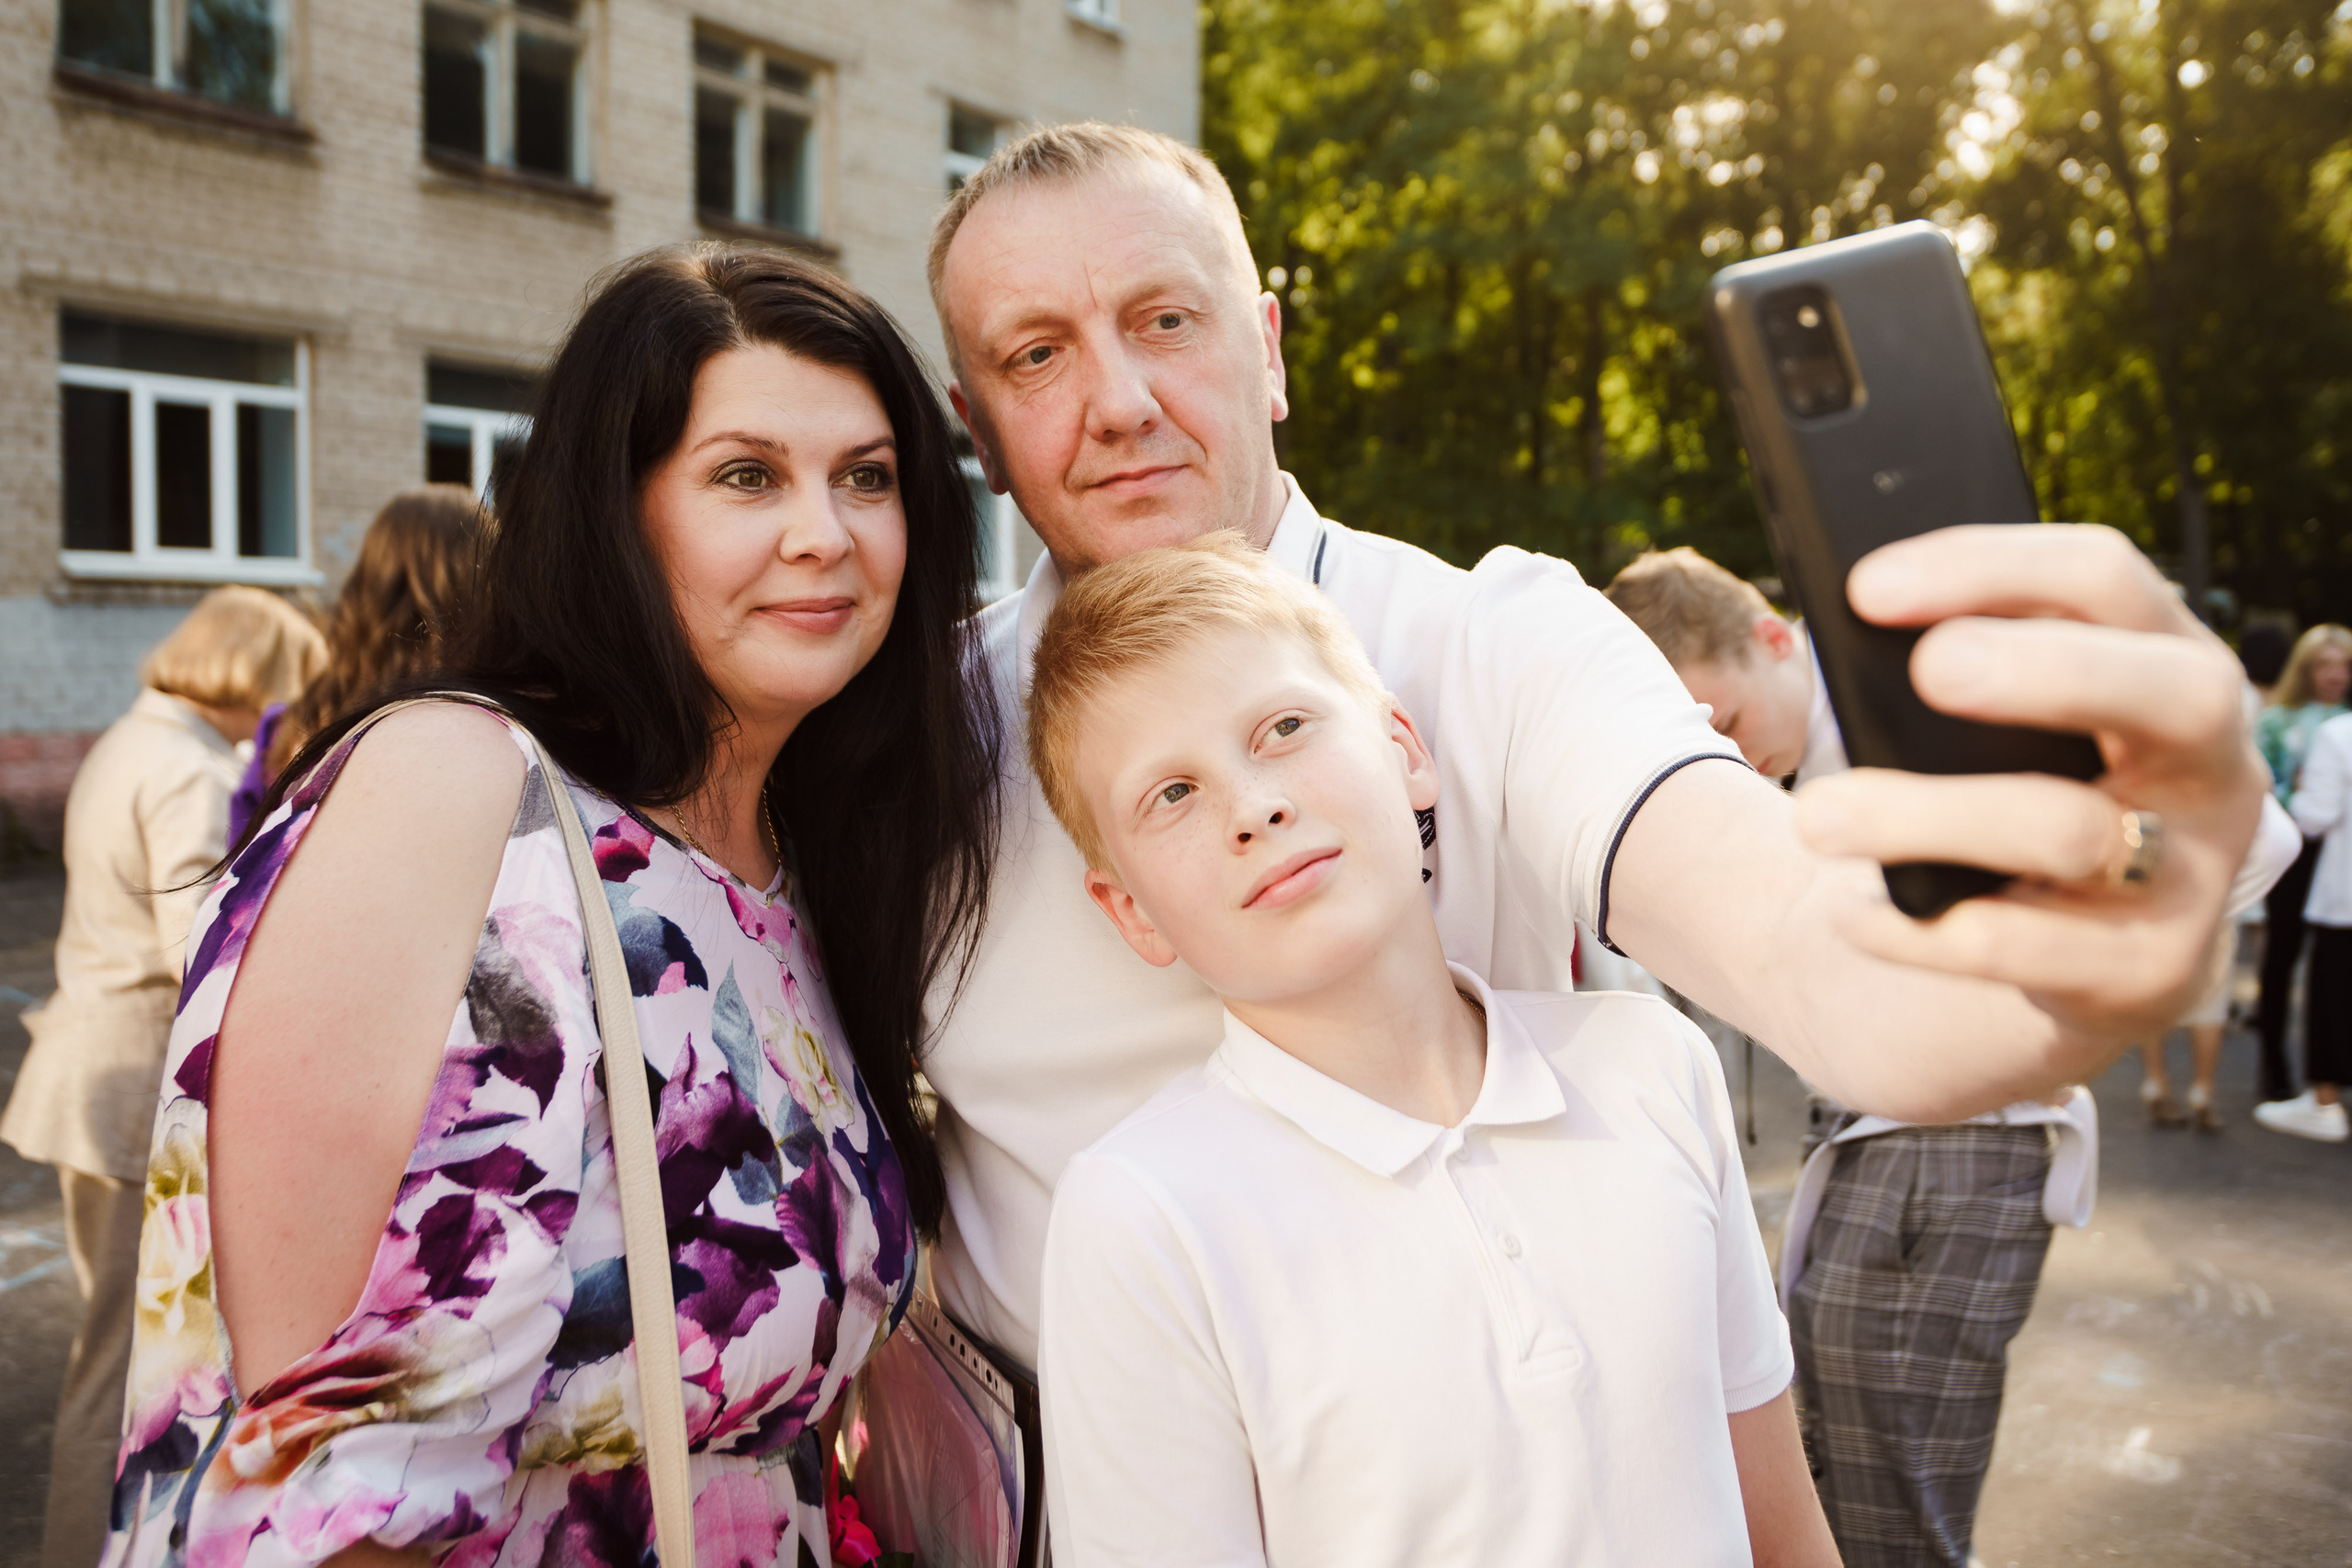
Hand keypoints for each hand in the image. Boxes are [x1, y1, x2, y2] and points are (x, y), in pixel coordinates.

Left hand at [1791, 524, 2264, 1045]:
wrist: (2076, 946)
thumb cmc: (2027, 789)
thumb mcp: (2011, 721)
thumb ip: (1962, 668)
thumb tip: (1853, 625)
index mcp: (2169, 661)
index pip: (2107, 579)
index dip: (1990, 568)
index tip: (1866, 587)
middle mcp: (2209, 760)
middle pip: (2171, 692)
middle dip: (2046, 671)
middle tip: (1928, 670)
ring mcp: (2194, 869)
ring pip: (2072, 829)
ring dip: (1929, 817)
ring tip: (1819, 817)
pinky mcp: (2151, 968)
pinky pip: (2038, 951)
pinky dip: (1927, 935)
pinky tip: (1854, 916)